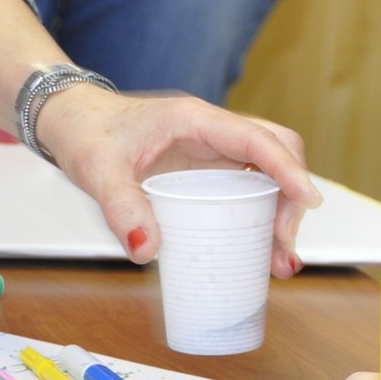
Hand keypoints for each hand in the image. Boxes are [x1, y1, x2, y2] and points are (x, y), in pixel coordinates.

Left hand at [38, 85, 321, 276]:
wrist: (72, 120)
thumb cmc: (87, 132)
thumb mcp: (98, 170)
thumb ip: (122, 207)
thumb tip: (148, 251)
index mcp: (197, 121)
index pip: (259, 139)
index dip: (289, 169)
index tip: (308, 200)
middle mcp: (216, 132)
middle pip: (279, 152)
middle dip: (292, 195)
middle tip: (283, 241)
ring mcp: (217, 150)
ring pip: (271, 171)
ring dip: (283, 212)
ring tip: (280, 259)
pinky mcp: (211, 168)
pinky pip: (252, 186)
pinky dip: (264, 216)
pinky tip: (262, 249)